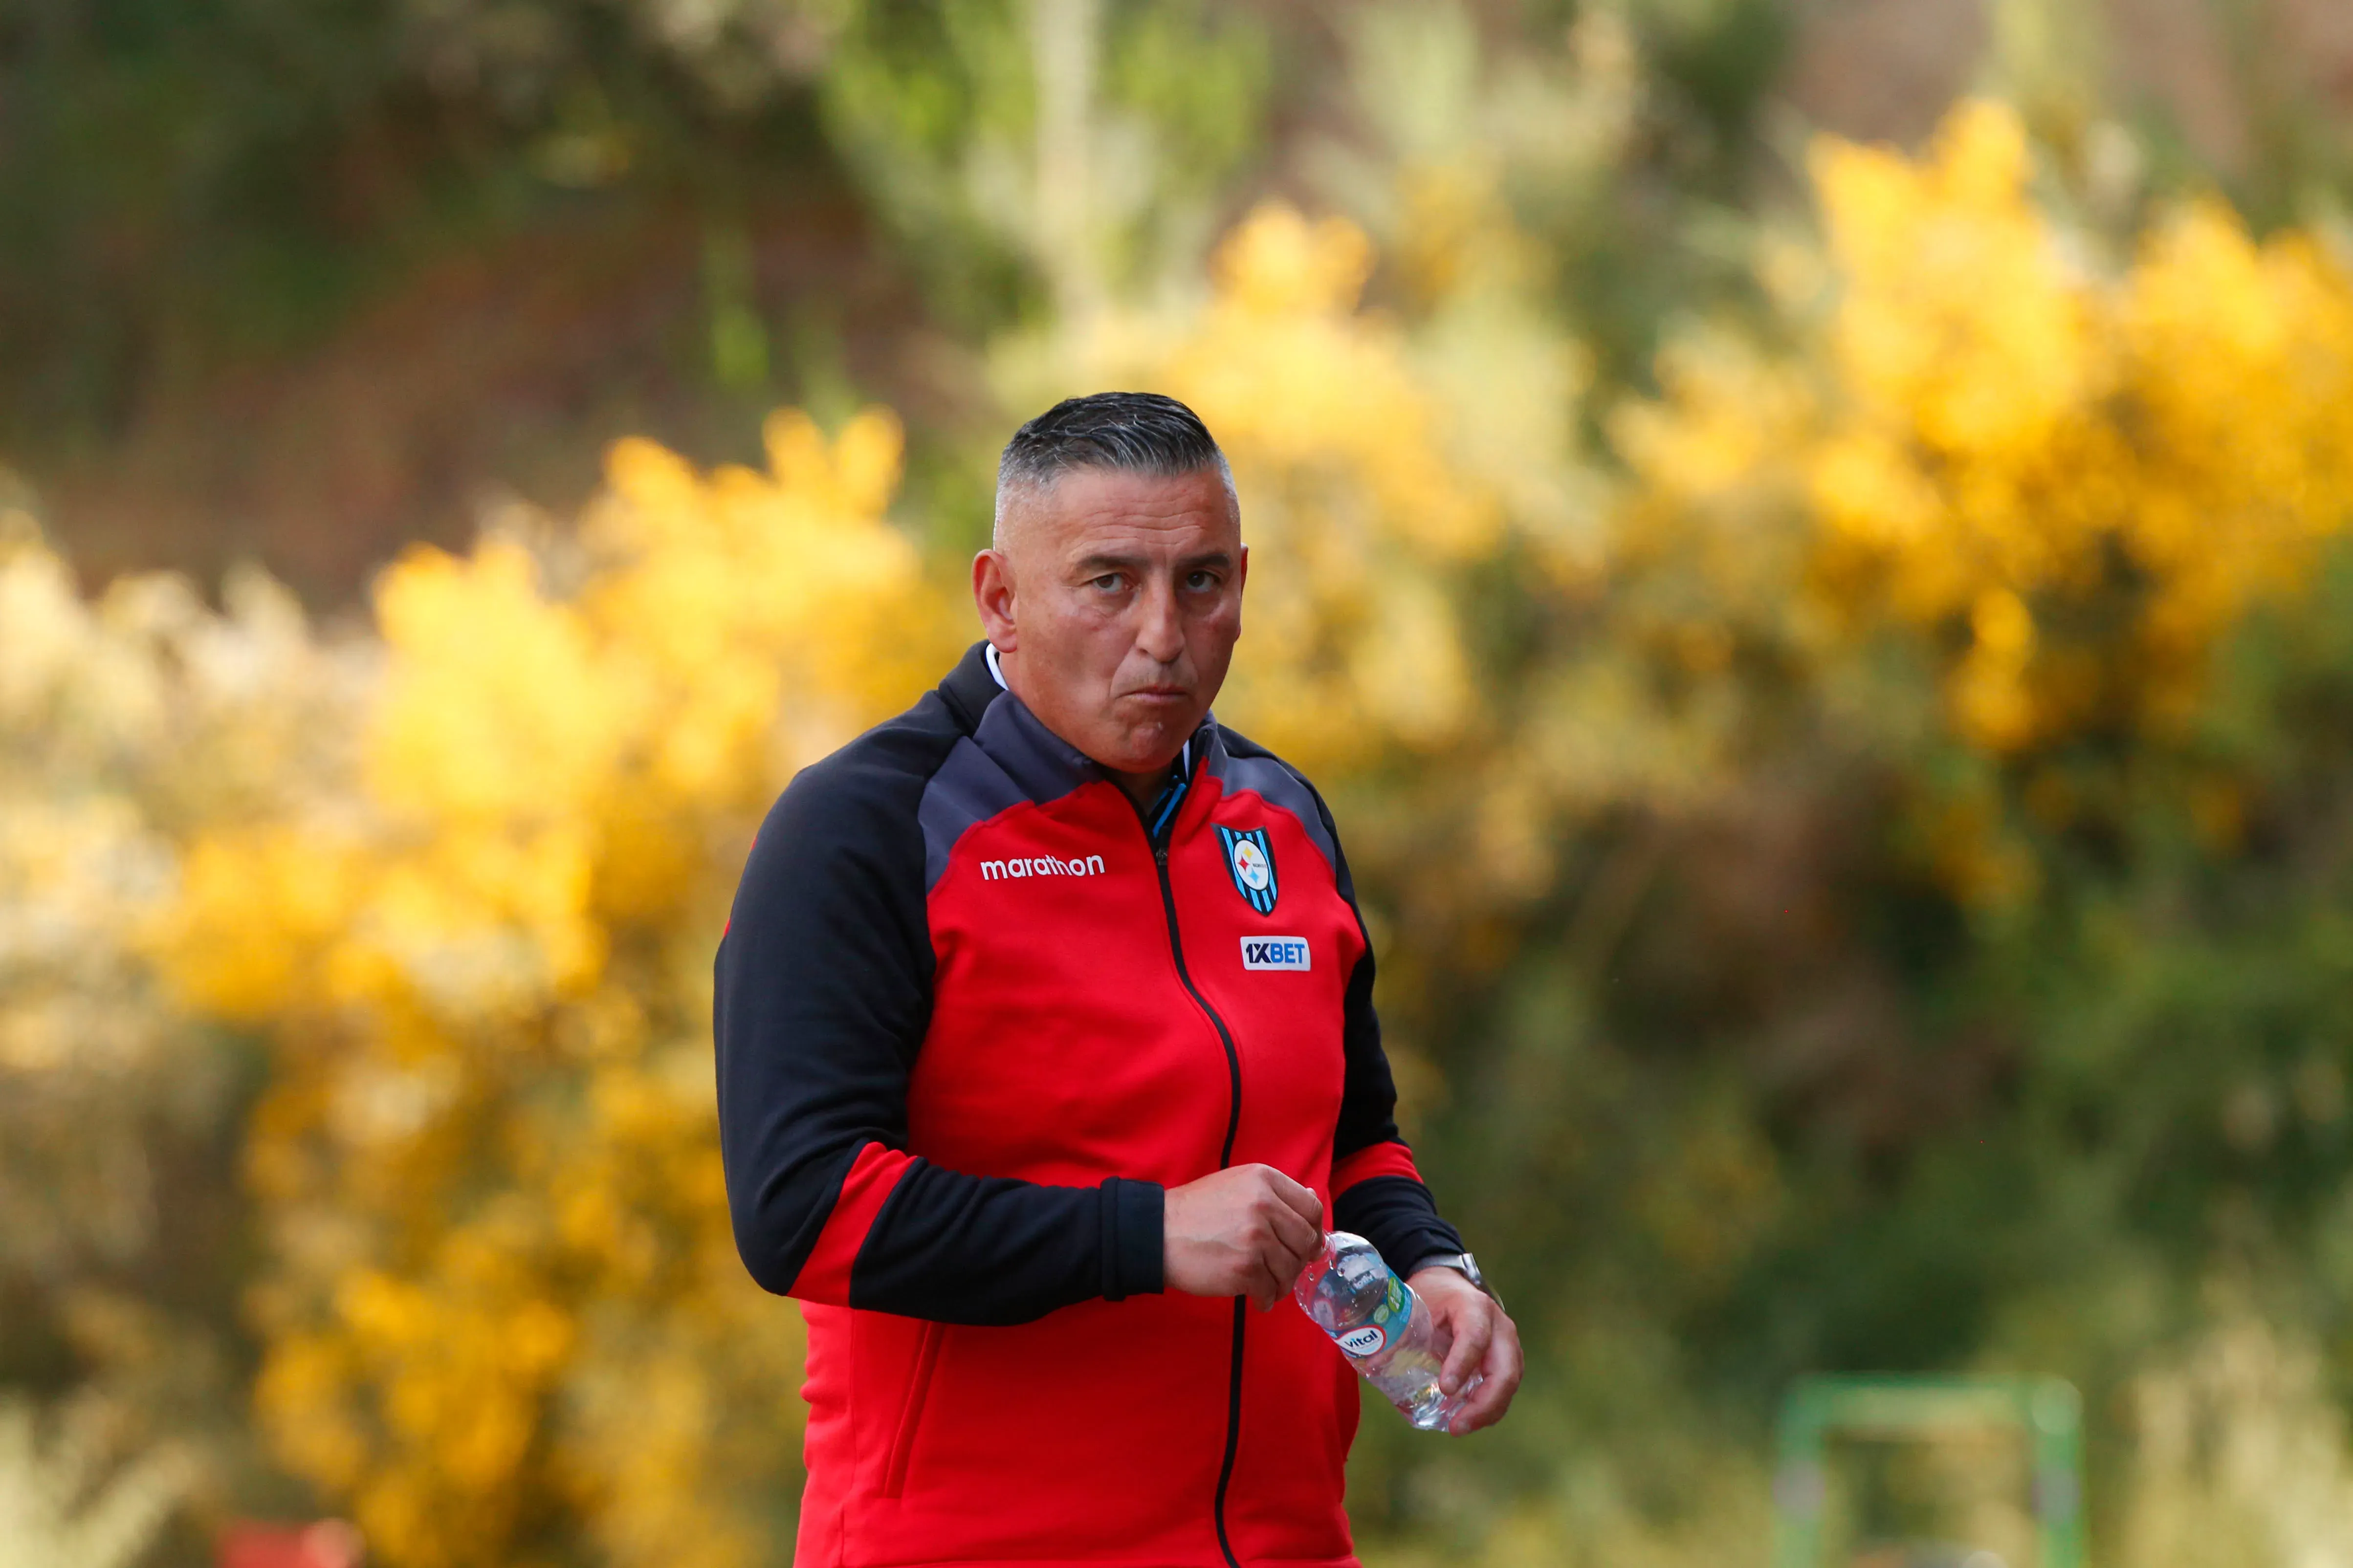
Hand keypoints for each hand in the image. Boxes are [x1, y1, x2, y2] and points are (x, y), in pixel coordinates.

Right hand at [1163, 1164, 1324, 1309]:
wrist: (1158, 1232)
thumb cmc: (1197, 1211)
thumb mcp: (1237, 1184)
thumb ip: (1275, 1193)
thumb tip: (1313, 1197)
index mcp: (1265, 1180)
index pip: (1311, 1208)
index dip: (1314, 1231)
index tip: (1307, 1245)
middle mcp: (1264, 1205)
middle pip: (1305, 1241)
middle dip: (1299, 1260)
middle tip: (1284, 1268)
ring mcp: (1256, 1238)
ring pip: (1291, 1269)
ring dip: (1282, 1283)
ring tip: (1267, 1284)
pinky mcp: (1245, 1268)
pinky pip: (1270, 1290)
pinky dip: (1266, 1298)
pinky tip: (1256, 1297)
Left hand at [1406, 1266, 1522, 1433]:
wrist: (1450, 1287)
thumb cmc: (1432, 1297)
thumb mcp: (1416, 1306)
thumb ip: (1399, 1333)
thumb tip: (1374, 1365)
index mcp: (1474, 1307)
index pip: (1475, 1337)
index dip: (1462, 1364)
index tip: (1446, 1389)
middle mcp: (1500, 1327)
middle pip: (1504, 1371)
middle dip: (1484, 1405)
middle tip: (1457, 1427)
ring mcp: (1508, 1346)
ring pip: (1509, 1384)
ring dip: (1487, 1412)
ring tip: (1458, 1427)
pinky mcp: (1508, 1361)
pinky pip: (1504, 1389)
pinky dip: (1488, 1408)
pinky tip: (1466, 1420)